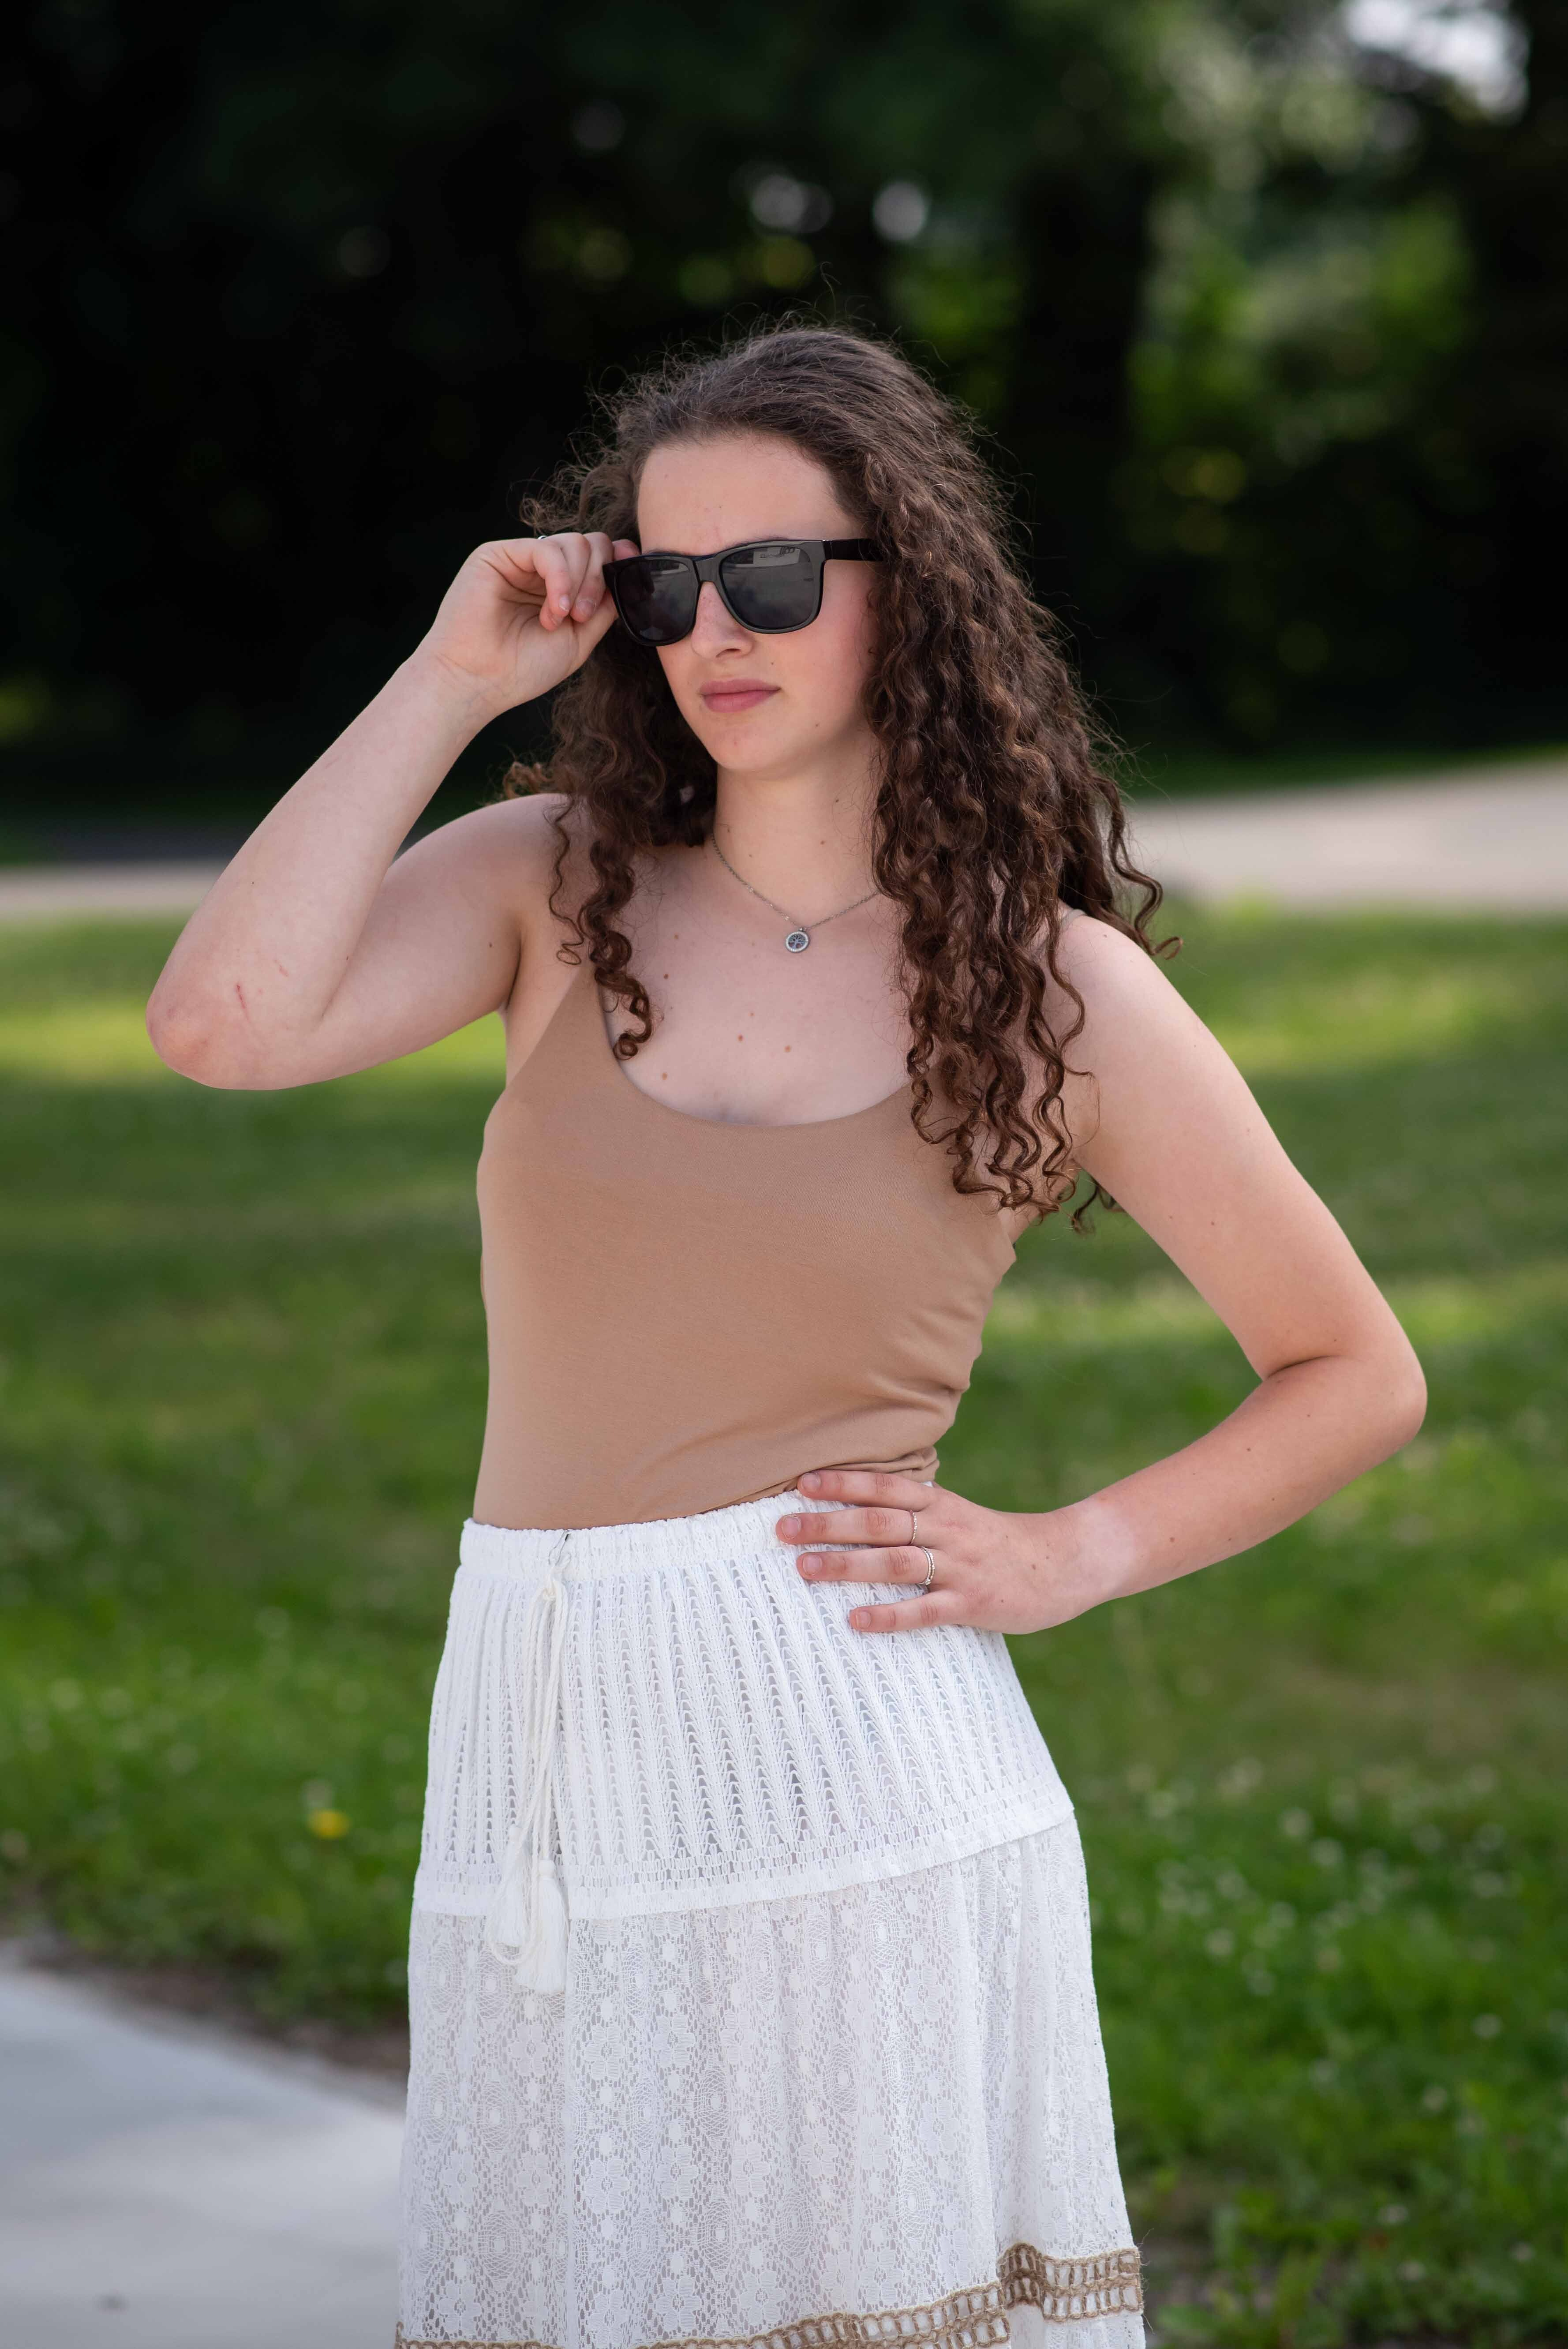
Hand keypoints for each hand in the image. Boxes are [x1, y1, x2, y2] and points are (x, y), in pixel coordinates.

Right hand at [412, 530, 639, 718]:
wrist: (477, 682)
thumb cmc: (522, 669)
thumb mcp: (579, 640)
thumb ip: (604, 607)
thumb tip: (627, 574)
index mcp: (561, 588)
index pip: (598, 556)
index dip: (618, 560)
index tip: (632, 575)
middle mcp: (541, 570)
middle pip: (591, 544)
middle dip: (599, 577)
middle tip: (583, 618)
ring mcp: (520, 560)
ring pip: (573, 542)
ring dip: (580, 582)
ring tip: (563, 619)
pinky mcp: (498, 554)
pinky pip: (546, 548)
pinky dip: (560, 579)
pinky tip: (554, 610)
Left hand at [775, 1468, 1094, 1635]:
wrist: (1065, 1563)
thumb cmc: (1001, 1542)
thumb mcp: (959, 1515)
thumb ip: (918, 1510)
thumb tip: (863, 1506)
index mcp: (942, 1505)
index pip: (886, 1486)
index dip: (844, 1482)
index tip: (803, 1483)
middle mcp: (946, 1530)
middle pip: (879, 1521)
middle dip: (828, 1523)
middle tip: (782, 1528)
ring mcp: (959, 1567)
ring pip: (894, 1561)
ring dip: (846, 1564)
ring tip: (804, 1568)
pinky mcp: (972, 1603)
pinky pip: (924, 1610)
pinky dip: (888, 1615)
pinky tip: (856, 1621)